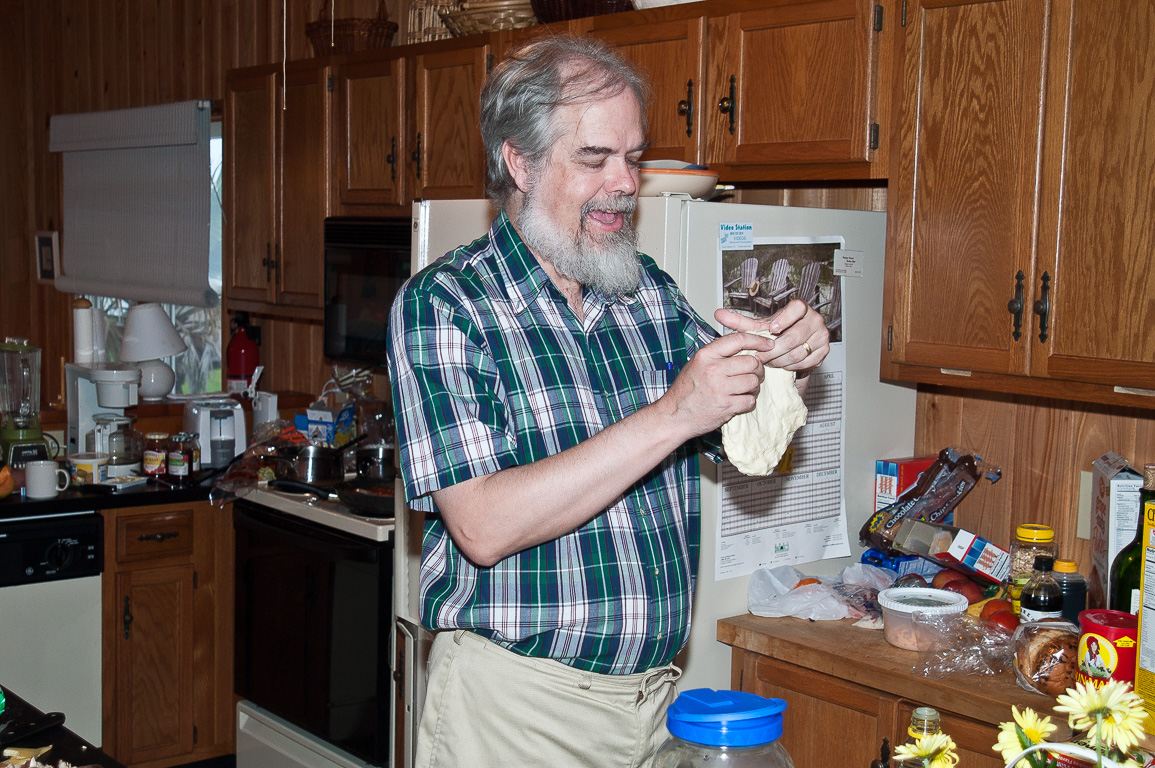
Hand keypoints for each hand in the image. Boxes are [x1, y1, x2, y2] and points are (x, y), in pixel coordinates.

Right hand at [658, 330, 771, 436]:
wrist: (674, 416)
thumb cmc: (685, 391)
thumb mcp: (696, 364)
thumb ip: (717, 355)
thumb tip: (745, 347)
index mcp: (705, 355)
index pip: (738, 340)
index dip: (757, 341)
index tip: (767, 345)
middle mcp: (713, 369)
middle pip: (751, 362)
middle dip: (758, 369)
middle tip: (754, 374)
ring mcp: (720, 389)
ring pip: (753, 381)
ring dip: (754, 386)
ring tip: (745, 389)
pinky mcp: (726, 406)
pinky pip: (750, 400)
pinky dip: (748, 401)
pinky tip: (739, 401)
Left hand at [715, 299, 829, 371]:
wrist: (794, 346)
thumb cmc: (776, 334)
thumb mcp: (759, 327)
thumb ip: (740, 322)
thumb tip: (718, 314)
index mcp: (800, 308)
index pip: (796, 308)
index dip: (784, 319)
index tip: (772, 329)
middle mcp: (814, 319)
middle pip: (793, 337)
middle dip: (773, 350)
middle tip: (761, 357)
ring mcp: (821, 335)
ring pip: (798, 352)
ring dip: (780, 360)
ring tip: (770, 361)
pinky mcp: (824, 351)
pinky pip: (806, 362)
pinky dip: (791, 366)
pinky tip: (782, 365)